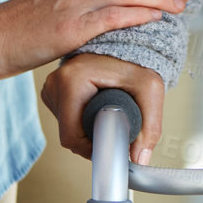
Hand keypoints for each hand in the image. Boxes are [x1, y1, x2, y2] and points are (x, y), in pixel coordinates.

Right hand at [43, 52, 166, 164]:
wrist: (127, 43)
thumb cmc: (137, 61)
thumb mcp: (150, 89)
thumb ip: (150, 126)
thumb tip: (139, 159)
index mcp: (72, 80)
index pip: (71, 135)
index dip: (91, 148)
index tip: (111, 145)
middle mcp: (56, 81)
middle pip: (67, 132)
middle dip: (90, 138)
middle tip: (112, 130)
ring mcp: (52, 84)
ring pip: (65, 126)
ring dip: (84, 128)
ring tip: (105, 115)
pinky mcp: (53, 88)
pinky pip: (64, 116)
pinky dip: (79, 119)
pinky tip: (95, 109)